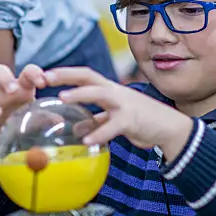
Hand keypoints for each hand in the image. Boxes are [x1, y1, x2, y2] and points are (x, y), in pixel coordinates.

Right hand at [0, 64, 46, 154]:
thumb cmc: (17, 119)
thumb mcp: (32, 117)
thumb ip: (44, 118)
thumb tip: (60, 122)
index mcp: (20, 88)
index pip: (26, 72)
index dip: (34, 73)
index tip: (43, 82)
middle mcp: (1, 91)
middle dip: (5, 78)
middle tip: (13, 90)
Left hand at [46, 67, 193, 157]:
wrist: (169, 128)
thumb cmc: (142, 121)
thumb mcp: (115, 119)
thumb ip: (97, 121)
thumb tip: (77, 129)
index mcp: (110, 90)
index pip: (85, 76)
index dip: (66, 74)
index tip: (45, 74)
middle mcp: (115, 92)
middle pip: (89, 76)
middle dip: (67, 75)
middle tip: (46, 76)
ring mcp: (124, 104)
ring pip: (100, 94)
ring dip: (81, 94)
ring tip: (62, 97)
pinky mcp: (131, 120)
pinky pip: (112, 126)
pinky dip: (98, 133)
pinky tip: (86, 141)